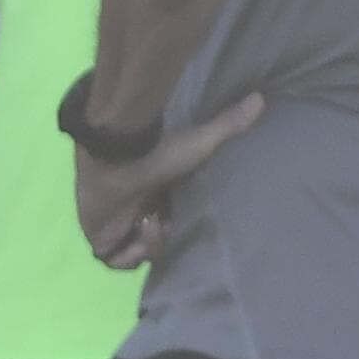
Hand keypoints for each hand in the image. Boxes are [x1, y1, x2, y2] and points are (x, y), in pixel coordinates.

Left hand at [75, 93, 263, 272]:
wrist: (115, 154)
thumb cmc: (154, 151)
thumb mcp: (199, 142)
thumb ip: (228, 124)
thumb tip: (260, 98)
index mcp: (154, 192)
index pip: (169, 221)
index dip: (178, 227)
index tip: (186, 217)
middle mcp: (135, 209)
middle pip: (155, 241)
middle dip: (165, 239)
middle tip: (168, 221)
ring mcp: (115, 224)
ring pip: (136, 254)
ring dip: (150, 245)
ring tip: (150, 222)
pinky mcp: (98, 236)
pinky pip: (114, 260)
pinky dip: (128, 254)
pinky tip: (137, 231)